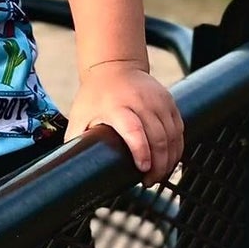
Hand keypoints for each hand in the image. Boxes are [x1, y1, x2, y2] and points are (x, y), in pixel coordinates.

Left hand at [65, 63, 184, 184]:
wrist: (114, 66)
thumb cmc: (95, 96)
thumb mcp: (80, 115)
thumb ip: (76, 139)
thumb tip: (70, 167)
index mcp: (117, 106)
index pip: (134, 130)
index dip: (141, 151)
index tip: (142, 169)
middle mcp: (141, 102)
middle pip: (157, 137)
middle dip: (158, 164)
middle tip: (150, 181)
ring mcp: (158, 100)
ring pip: (172, 135)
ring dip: (169, 159)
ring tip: (159, 175)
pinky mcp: (169, 101)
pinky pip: (179, 129)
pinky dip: (177, 148)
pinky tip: (169, 160)